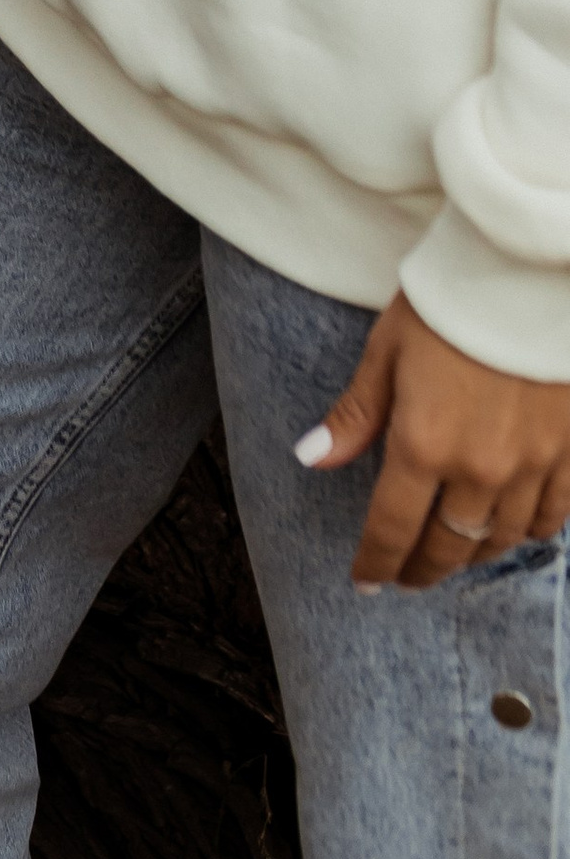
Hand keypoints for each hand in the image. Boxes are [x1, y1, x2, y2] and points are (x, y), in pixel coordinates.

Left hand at [301, 289, 569, 587]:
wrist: (526, 276)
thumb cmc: (448, 305)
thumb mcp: (387, 350)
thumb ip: (357, 414)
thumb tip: (312, 457)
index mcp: (423, 444)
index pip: (393, 528)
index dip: (377, 561)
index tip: (365, 581)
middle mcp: (478, 470)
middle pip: (447, 546)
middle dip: (421, 569)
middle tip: (406, 578)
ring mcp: (531, 467)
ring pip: (499, 540)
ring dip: (471, 557)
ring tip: (451, 558)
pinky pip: (550, 518)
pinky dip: (526, 534)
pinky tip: (510, 531)